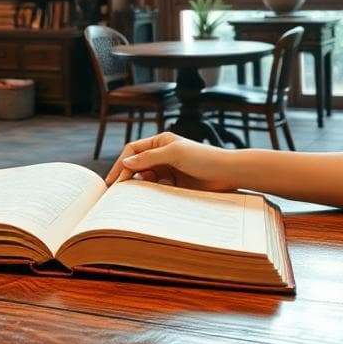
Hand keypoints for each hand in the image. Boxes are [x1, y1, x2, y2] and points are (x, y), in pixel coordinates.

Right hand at [104, 132, 238, 191]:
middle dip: (127, 177)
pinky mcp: (176, 185)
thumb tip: (125, 162)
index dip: (121, 164)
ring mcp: (169, 170)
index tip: (114, 181)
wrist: (228, 174)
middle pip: (137, 166)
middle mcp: (163, 155)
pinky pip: (157, 189)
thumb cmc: (204, 158)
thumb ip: (149, 158)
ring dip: (139, 187)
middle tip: (118, 192)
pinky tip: (150, 200)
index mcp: (161, 142)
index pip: (133, 151)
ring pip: (146, 179)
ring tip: (134, 197)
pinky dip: (151, 194)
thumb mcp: (174, 154)